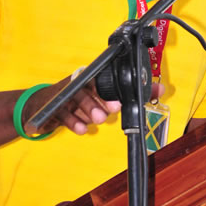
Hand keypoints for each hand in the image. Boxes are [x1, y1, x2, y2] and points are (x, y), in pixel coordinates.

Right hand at [22, 76, 163, 136]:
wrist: (45, 103)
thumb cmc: (83, 96)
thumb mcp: (106, 93)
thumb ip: (135, 91)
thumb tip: (160, 89)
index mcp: (93, 76)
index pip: (103, 77)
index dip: (112, 86)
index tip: (120, 102)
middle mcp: (78, 82)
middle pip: (88, 88)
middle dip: (100, 100)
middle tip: (111, 111)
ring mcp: (65, 94)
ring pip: (76, 99)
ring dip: (88, 110)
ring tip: (98, 120)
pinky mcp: (54, 107)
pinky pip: (63, 114)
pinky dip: (73, 122)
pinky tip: (82, 130)